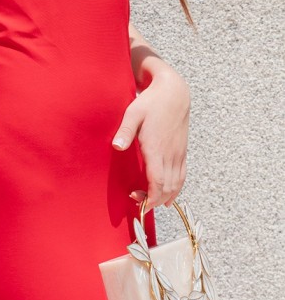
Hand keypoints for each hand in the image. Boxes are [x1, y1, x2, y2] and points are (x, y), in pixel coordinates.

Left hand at [111, 68, 190, 209]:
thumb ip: (125, 131)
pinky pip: (182, 176)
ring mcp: (178, 153)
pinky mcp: (182, 151)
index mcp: (156, 147)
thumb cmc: (150, 102)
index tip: (142, 206)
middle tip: (138, 202)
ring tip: (150, 202)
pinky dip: (176, 189)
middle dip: (154, 200)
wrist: (174, 92)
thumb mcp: (133, 113)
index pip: (157, 181)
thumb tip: (116, 147)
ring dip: (165, 197)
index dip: (151, 197)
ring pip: (176, 184)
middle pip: (167, 187)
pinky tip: (168, 196)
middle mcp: (170, 153)